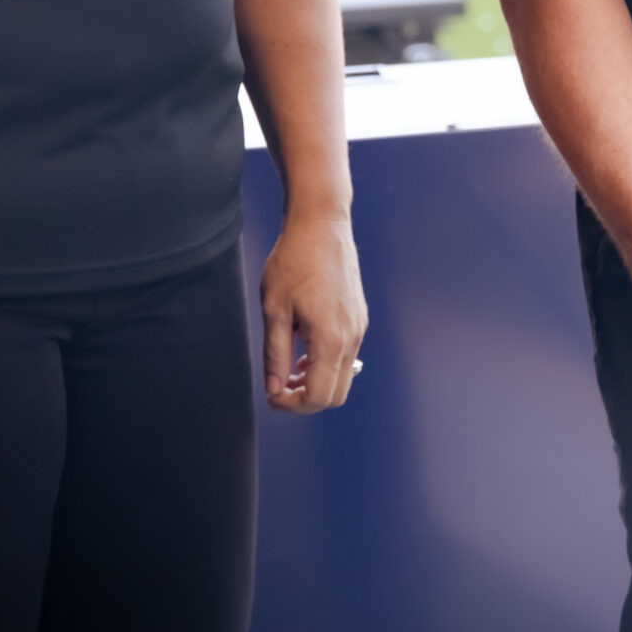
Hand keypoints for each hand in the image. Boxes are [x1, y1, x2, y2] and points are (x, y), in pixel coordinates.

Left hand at [261, 212, 366, 412]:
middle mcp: (351, 337)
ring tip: (290, 364)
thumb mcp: (275, 309)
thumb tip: (274, 389)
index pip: (318, 396)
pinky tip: (305, 344)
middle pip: (336, 394)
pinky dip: (326, 363)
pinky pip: (347, 355)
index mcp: (330, 338)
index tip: (272, 396)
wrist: (322, 225)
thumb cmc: (294, 261)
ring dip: (316, 381)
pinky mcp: (360, 318)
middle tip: (279, 386)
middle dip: (306, 399)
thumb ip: (276, 354)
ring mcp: (359, 328)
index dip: (293, 405)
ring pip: (343, 376)